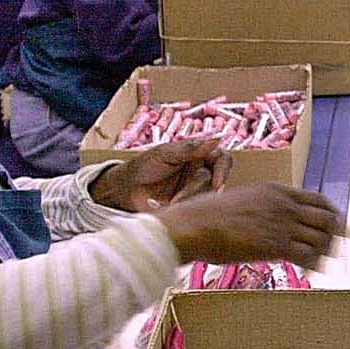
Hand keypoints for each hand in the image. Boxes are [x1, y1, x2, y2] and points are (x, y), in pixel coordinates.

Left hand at [90, 139, 230, 212]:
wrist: (125, 189)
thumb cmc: (144, 165)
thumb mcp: (165, 153)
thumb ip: (190, 148)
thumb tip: (216, 139)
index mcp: (198, 154)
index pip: (222, 160)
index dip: (224, 172)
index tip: (218, 184)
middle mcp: (200, 171)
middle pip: (216, 181)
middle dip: (201, 190)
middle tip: (191, 199)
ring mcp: (194, 190)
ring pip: (205, 196)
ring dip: (189, 200)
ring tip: (170, 201)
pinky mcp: (187, 205)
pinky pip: (194, 209)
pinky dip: (183, 208)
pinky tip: (167, 206)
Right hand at [157, 183, 343, 269]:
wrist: (196, 225)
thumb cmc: (212, 216)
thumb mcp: (247, 199)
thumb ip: (267, 205)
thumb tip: (276, 218)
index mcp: (279, 190)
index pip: (320, 200)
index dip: (333, 214)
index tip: (339, 226)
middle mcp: (285, 205)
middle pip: (328, 219)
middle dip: (337, 235)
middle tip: (337, 249)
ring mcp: (282, 224)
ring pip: (322, 238)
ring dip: (325, 252)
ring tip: (321, 263)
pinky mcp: (275, 245)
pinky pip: (308, 256)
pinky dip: (314, 265)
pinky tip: (310, 271)